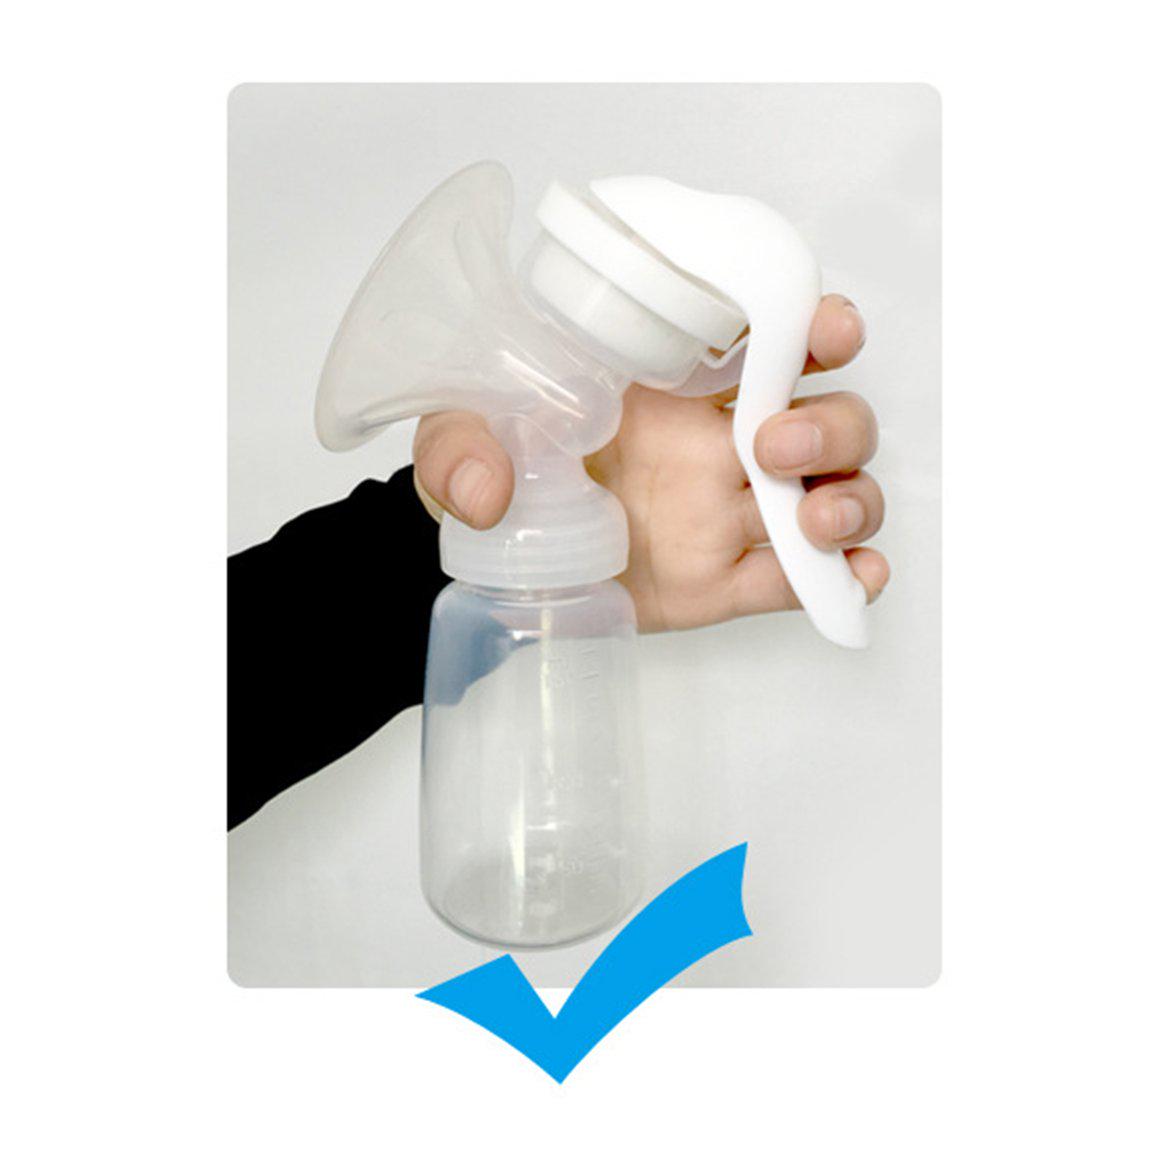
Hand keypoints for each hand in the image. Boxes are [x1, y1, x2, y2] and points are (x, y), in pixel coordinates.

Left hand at [412, 294, 887, 631]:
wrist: (484, 554)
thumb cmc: (488, 463)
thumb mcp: (458, 429)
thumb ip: (461, 444)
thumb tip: (488, 491)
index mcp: (673, 387)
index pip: (769, 341)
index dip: (819, 328)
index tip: (829, 330)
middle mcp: (716, 445)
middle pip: (826, 420)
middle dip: (831, 426)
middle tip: (772, 446)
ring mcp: (724, 515)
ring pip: (831, 495)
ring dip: (850, 500)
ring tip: (813, 521)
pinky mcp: (720, 583)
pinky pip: (797, 583)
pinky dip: (842, 580)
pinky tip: (855, 579)